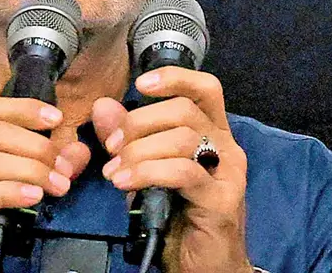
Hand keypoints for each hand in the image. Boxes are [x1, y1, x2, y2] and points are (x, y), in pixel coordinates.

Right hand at [0, 96, 88, 272]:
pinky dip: (8, 192)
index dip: (23, 108)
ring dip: (29, 169)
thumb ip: (41, 169)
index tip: (57, 118)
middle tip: (62, 168)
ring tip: (57, 186)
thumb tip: (76, 152)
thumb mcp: (6, 192)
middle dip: (35, 144)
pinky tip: (33, 198)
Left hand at [92, 67, 251, 272]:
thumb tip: (103, 106)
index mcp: (212, 133)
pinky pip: (183, 172)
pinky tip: (124, 183)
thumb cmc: (176, 216)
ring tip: (113, 172)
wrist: (204, 268)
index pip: (205, 88)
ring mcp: (228, 174)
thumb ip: (126, 138)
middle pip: (186, 110)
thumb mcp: (145, 170)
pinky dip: (147, 172)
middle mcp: (226, 147)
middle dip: (140, 121)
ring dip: (139, 151)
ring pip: (184, 138)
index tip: (139, 84)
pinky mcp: (221, 201)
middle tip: (111, 146)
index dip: (174, 78)